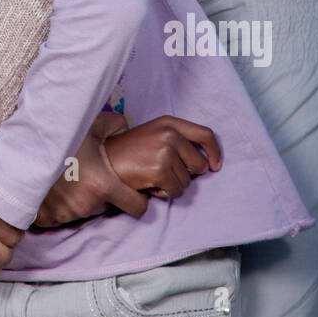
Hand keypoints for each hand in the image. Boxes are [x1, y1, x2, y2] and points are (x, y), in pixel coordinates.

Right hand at [34, 111, 149, 226]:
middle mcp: (85, 203)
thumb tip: (127, 131)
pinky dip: (56, 207)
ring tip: (68, 180)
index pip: (137, 207)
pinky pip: (57, 219)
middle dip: (102, 196)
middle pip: (105, 208)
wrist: (24, 139)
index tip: (133, 191)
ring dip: (78, 201)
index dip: (138, 199)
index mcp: (103, 184)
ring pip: (81, 213)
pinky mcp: (44, 214)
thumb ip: (118, 127)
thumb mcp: (96, 123)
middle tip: (89, 176)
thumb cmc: (62, 131)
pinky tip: (52, 190)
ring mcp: (63, 211)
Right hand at [104, 115, 220, 198]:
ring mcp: (164, 151)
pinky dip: (163, 194)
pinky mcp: (159, 170)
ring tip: (152, 176)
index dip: (214, 152)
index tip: (215, 166)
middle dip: (186, 174)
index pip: (205, 134)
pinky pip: (175, 191)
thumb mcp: (155, 135)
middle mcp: (169, 134)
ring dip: (172, 184)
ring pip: (187, 182)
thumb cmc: (129, 152)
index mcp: (169, 123)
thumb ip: (179, 141)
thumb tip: (206, 164)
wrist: (102, 160)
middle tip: (164, 172)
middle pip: (199, 164)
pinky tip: (148, 184)